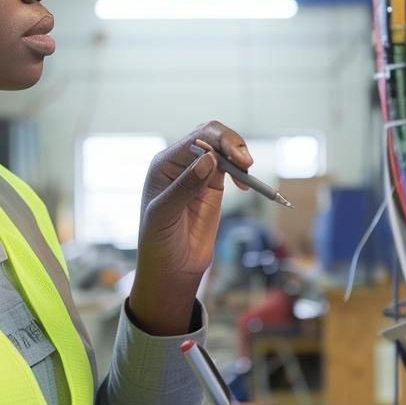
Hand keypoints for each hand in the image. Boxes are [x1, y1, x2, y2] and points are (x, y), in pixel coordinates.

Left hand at [130, 121, 252, 334]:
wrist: (171, 268)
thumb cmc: (158, 241)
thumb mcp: (164, 214)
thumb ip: (185, 186)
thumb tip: (209, 159)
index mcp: (164, 163)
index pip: (196, 139)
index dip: (219, 141)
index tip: (236, 158)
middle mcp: (181, 164)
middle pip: (211, 136)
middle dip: (232, 143)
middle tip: (246, 163)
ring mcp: (199, 174)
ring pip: (223, 149)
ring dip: (238, 155)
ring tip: (246, 172)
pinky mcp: (213, 188)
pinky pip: (230, 169)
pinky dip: (241, 171)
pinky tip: (245, 183)